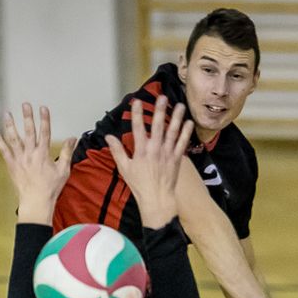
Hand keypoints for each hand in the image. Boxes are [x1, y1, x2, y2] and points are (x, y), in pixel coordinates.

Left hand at [0, 103, 75, 223]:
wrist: (36, 201)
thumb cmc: (51, 188)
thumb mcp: (63, 170)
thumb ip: (67, 153)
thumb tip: (73, 138)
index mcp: (44, 154)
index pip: (45, 132)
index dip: (45, 119)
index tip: (43, 107)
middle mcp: (30, 154)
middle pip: (29, 131)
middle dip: (28, 117)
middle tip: (25, 104)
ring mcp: (19, 159)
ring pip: (14, 138)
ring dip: (10, 125)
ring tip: (7, 113)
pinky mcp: (11, 165)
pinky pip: (3, 150)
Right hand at [104, 95, 194, 228]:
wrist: (157, 199)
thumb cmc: (140, 185)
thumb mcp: (124, 168)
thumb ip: (117, 151)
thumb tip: (109, 137)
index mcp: (140, 151)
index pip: (137, 128)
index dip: (135, 113)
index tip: (135, 101)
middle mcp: (155, 149)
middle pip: (157, 126)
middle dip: (159, 110)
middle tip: (162, 97)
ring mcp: (167, 154)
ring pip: (172, 132)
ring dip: (176, 118)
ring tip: (180, 105)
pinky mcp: (176, 159)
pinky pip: (182, 143)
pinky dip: (186, 133)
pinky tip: (189, 123)